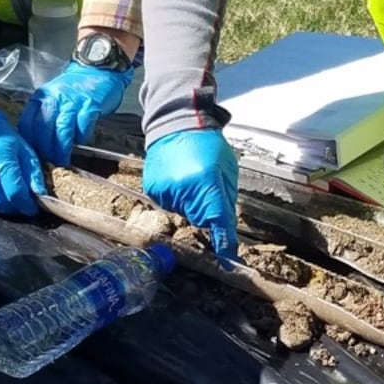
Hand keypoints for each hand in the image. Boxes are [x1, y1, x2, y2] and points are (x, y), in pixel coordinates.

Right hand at [0, 106, 46, 218]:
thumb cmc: (1, 136)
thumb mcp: (23, 149)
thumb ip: (33, 174)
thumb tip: (41, 196)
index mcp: (1, 160)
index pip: (15, 194)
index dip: (26, 205)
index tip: (32, 207)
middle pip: (1, 204)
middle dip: (14, 206)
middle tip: (19, 200)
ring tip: (4, 190)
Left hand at [17, 60, 129, 166]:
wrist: (97, 68)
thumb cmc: (75, 87)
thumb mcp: (53, 97)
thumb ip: (45, 116)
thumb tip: (38, 143)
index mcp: (41, 98)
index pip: (28, 124)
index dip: (30, 143)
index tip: (34, 155)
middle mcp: (54, 99)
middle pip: (44, 129)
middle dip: (46, 150)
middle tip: (49, 162)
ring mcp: (72, 101)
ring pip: (62, 130)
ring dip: (61, 149)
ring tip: (62, 160)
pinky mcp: (90, 105)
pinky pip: (83, 126)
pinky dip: (81, 137)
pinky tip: (80, 140)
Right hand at [143, 128, 239, 260]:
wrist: (176, 123)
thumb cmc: (208, 144)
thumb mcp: (227, 170)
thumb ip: (226, 201)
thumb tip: (226, 228)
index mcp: (207, 183)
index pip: (217, 221)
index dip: (224, 241)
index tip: (229, 259)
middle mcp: (184, 190)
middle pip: (200, 219)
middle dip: (206, 211)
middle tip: (206, 186)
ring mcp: (166, 191)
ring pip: (184, 213)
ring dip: (190, 203)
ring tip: (190, 177)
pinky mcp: (153, 190)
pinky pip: (170, 205)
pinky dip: (176, 197)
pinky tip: (177, 178)